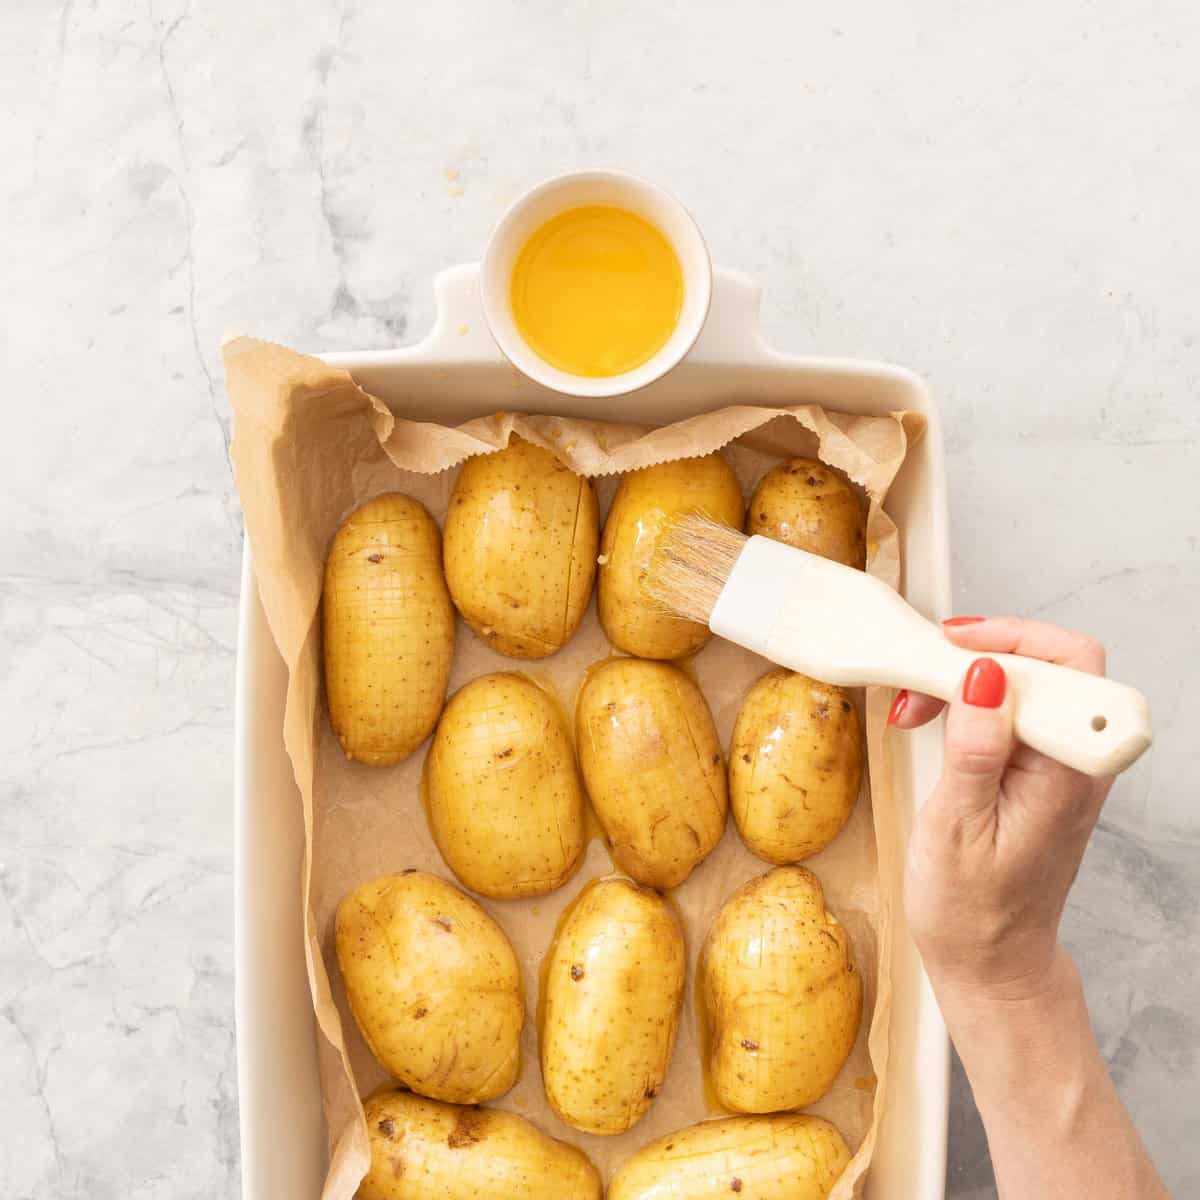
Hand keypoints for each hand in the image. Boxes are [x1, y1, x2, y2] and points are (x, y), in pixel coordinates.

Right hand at [891, 616, 1111, 1003]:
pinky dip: (973, 703)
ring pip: (1030, 683)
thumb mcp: (955, 828)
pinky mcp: (1042, 772)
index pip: (1070, 665)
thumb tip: (986, 677)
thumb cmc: (971, 910)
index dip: (1013, 640)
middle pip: (1053, 664)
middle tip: (926, 675)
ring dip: (970, 679)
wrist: (991, 963)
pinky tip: (938, 722)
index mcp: (1066, 774)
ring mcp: (1063, 766)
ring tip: (918, 708)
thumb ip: (976, 749)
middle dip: (983, 654)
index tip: (952, 648)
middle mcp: (1077, 764)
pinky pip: (1017, 712)